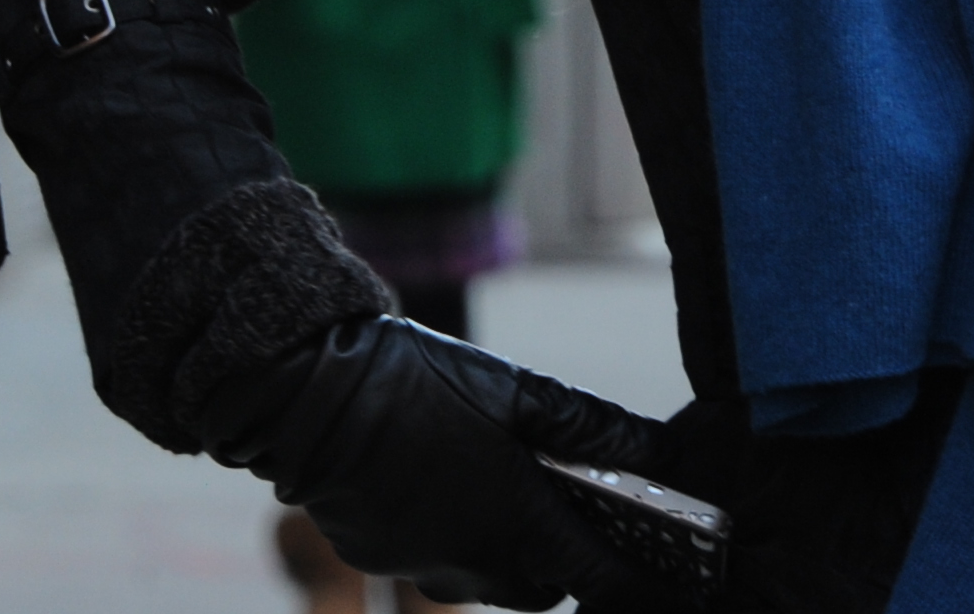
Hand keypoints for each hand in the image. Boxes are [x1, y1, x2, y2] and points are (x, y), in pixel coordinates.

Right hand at [198, 315, 703, 608]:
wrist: (308, 395)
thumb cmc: (417, 384)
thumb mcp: (515, 391)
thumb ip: (590, 426)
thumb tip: (657, 449)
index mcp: (521, 524)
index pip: (605, 581)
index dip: (640, 581)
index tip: (665, 574)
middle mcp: (477, 564)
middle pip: (547, 587)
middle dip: (568, 559)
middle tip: (570, 506)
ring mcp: (427, 568)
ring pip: (490, 578)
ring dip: (508, 548)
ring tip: (501, 485)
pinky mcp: (383, 559)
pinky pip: (437, 560)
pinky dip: (452, 534)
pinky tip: (440, 481)